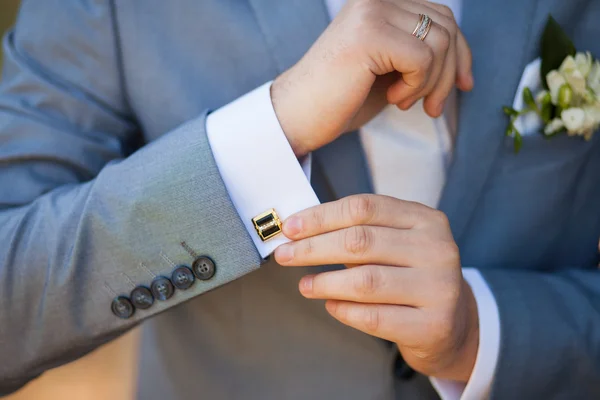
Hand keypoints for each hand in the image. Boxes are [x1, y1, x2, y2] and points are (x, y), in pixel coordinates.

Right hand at [272, 0, 473, 156]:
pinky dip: (416, 86)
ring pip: (439, 43)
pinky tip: (393, 99)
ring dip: (431, 84)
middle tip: (432, 107)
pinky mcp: (369, 34)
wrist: (297, 114)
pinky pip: (422, 58)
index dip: (461, 53)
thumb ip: (417, 51)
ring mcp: (371, 11)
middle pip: (446, 27)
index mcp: (379, 2)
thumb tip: (462, 60)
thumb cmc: (341, 97)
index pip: (441, 16)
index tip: (464, 86)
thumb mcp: (388, 68)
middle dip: (450, 74)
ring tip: (403, 102)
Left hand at [274, 195, 478, 381]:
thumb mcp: (397, 244)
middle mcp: (438, 249)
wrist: (453, 326)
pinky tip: (330, 305)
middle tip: (285, 256)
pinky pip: (374, 317)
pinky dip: (344, 310)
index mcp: (426, 219)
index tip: (290, 228)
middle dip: (313, 248)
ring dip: (325, 282)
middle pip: (360, 241)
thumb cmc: (412, 277)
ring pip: (365, 281)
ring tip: (305, 285)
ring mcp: (439, 288)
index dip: (321, 216)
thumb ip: (359, 233)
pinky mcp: (433, 325)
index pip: (364, 207)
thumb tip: (299, 231)